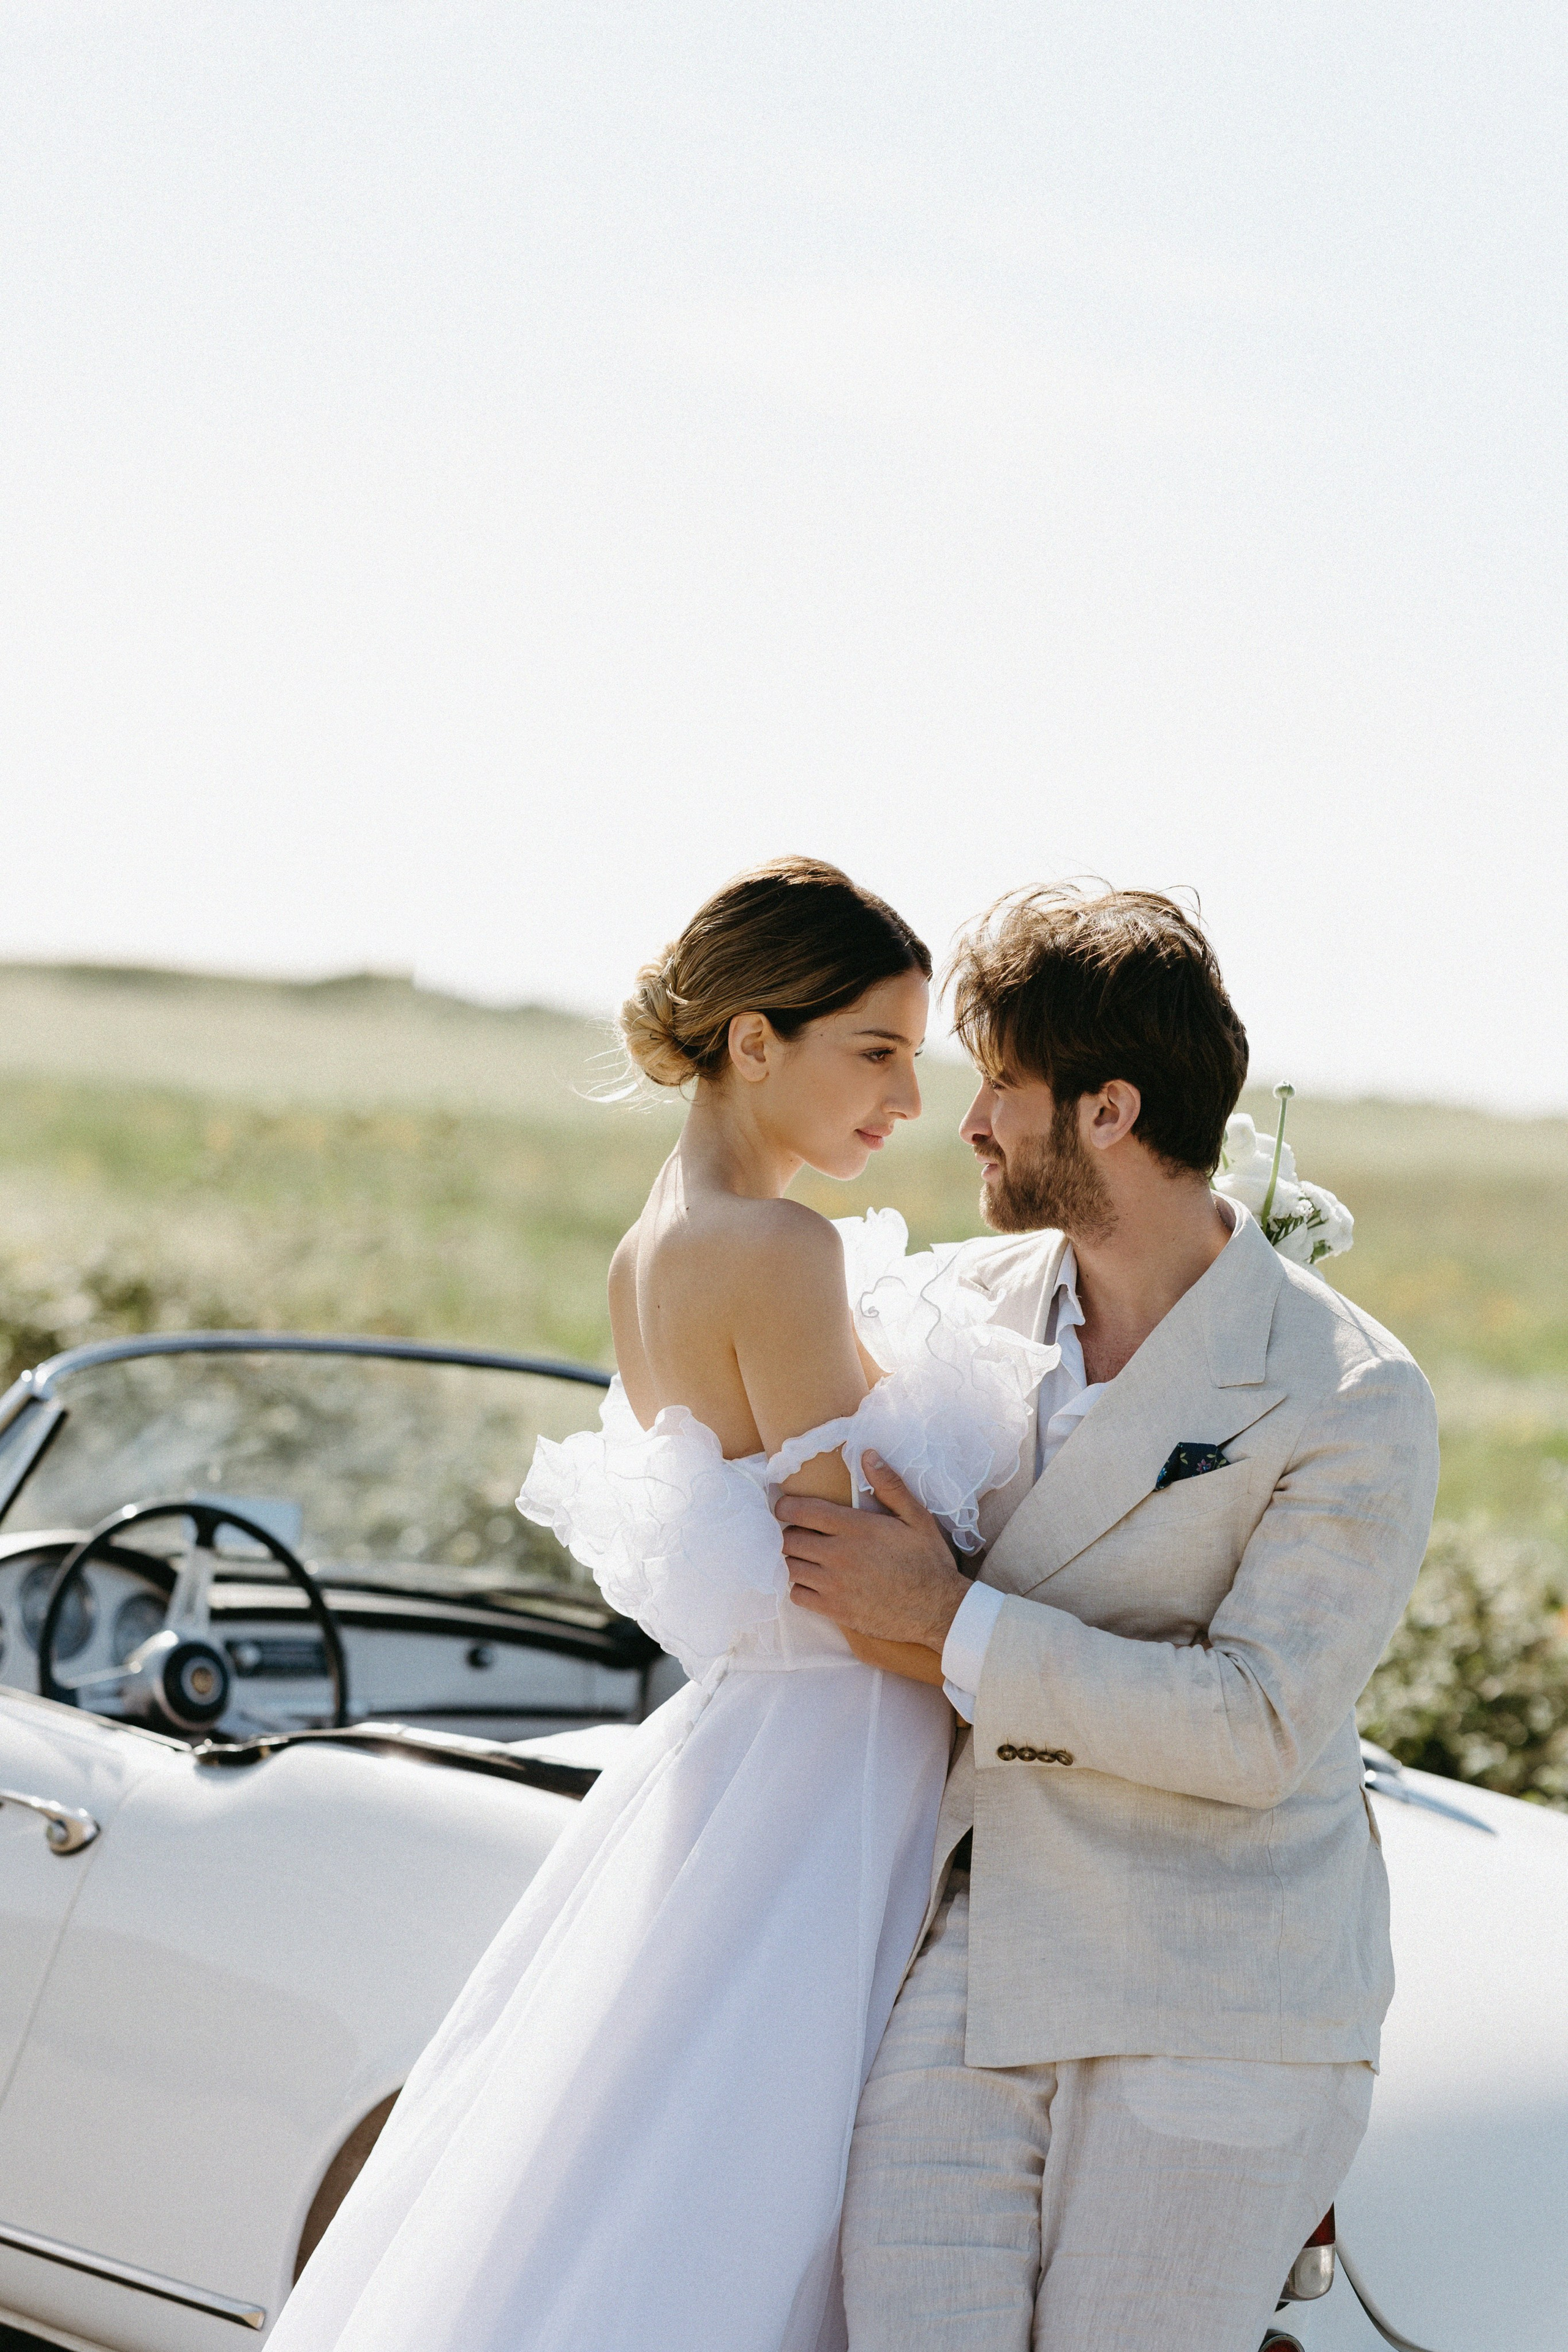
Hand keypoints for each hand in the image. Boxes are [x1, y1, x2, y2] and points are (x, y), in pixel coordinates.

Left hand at [776, 1453, 971, 1651]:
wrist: (938, 1610)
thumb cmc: (929, 1561)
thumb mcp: (917, 1518)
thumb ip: (890, 1486)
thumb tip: (867, 1454)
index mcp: (855, 1528)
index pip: (801, 1510)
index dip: (785, 1507)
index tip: (784, 1507)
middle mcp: (838, 1554)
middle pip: (790, 1540)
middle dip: (791, 1534)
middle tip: (802, 1534)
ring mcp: (834, 1584)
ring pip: (790, 1567)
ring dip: (795, 1560)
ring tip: (807, 1558)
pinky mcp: (835, 1610)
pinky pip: (798, 1596)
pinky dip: (800, 1588)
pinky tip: (815, 1584)